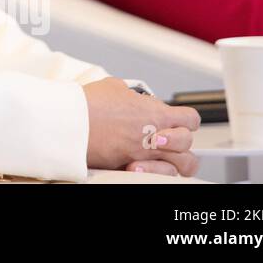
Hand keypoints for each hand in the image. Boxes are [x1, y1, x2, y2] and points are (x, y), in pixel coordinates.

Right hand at [82, 76, 200, 176]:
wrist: (72, 122)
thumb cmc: (89, 104)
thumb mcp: (113, 87)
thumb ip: (130, 94)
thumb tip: (129, 96)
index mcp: (156, 113)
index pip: (190, 118)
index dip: (184, 120)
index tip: (174, 121)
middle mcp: (156, 135)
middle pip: (188, 143)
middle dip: (180, 142)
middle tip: (162, 138)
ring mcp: (147, 154)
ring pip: (181, 165)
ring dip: (171, 160)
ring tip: (155, 155)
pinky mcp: (132, 167)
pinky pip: (157, 175)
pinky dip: (153, 172)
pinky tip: (139, 164)